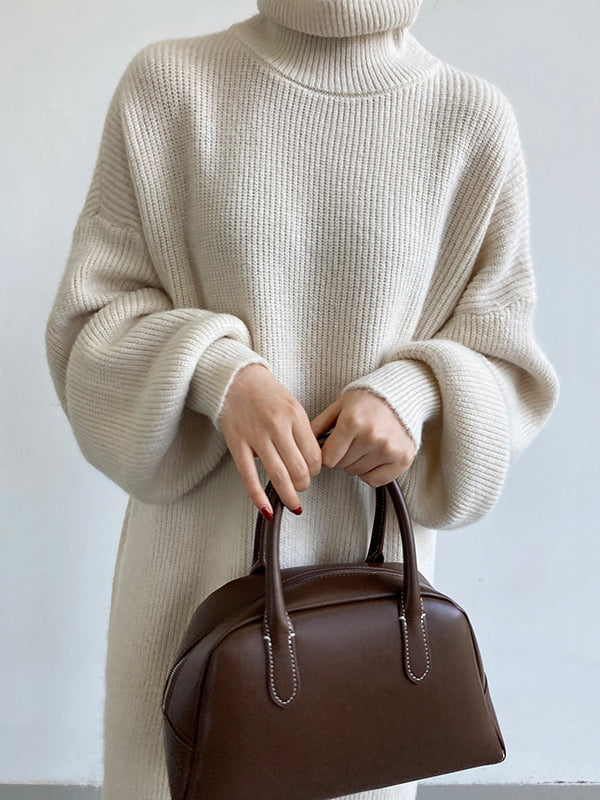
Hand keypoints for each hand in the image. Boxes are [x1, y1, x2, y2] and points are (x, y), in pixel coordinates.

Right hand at [218, 363, 321, 518]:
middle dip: (304, 484)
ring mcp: (255, 436)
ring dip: (289, 495)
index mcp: (295, 416)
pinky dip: (258, 496)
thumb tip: (311, 462)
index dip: (317, 469)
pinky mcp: (237, 444)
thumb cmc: (266, 394)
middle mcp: (277, 426)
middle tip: (303, 485)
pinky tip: (267, 509)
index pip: (314, 455)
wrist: (236, 379)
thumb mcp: (293, 406)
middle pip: (299, 468)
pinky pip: (248, 476)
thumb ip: (302, 432)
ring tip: (294, 503)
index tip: (313, 471)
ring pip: (278, 475)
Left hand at [309, 388, 415, 486]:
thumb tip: (298, 444)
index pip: (327, 459)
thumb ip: (317, 426)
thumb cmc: (369, 399)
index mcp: (353, 422)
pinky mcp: (402, 459)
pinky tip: (373, 456)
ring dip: (356, 463)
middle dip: (342, 456)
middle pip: (342, 466)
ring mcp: (388, 449)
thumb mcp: (339, 406)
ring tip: (364, 444)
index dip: (326, 453)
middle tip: (351, 441)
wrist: (400, 395)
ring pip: (357, 473)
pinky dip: (371, 472)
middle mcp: (372, 436)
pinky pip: (375, 480)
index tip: (331, 446)